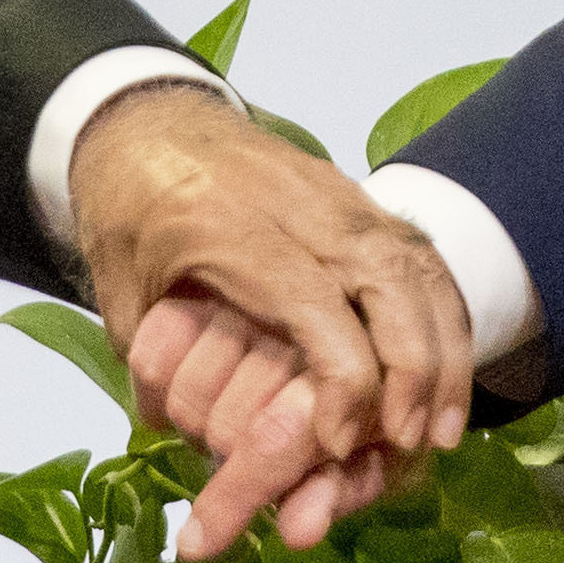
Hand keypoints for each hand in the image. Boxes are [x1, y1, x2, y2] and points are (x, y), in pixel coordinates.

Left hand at [68, 81, 469, 558]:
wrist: (150, 120)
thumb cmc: (130, 204)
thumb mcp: (116, 279)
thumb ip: (146, 356)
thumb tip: (174, 433)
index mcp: (238, 228)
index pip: (314, 306)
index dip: (340, 380)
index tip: (336, 442)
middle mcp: (305, 209)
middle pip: (387, 282)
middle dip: (411, 369)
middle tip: (406, 442)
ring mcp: (342, 199)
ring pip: (418, 270)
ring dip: (442, 354)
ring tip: (441, 431)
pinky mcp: (362, 202)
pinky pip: (423, 261)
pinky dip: (445, 322)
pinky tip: (447, 382)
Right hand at [130, 290, 400, 560]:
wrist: (368, 303)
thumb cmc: (375, 394)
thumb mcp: (377, 448)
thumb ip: (340, 489)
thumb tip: (297, 532)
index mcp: (351, 366)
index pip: (274, 438)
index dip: (236, 496)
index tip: (197, 544)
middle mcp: (296, 321)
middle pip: (222, 425)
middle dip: (226, 468)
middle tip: (247, 467)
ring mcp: (246, 296)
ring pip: (185, 394)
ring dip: (195, 431)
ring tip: (226, 425)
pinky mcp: (203, 283)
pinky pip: (151, 354)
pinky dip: (157, 392)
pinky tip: (183, 397)